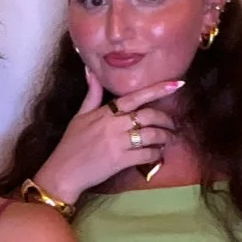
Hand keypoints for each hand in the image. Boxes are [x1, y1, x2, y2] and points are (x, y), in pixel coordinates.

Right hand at [39, 68, 184, 204]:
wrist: (64, 171)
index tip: (177, 84)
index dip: (157, 90)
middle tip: (174, 124)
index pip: (135, 97)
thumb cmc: (71, 143)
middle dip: (166, 119)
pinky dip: (157, 154)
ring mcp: (118, 143)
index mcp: (105, 112)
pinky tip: (158, 154)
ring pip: (151, 135)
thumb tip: (90, 70)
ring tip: (169, 139)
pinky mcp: (121, 161)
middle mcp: (113, 125)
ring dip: (165, 137)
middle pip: (149, 116)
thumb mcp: (79, 115)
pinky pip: (147, 154)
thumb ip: (91, 94)